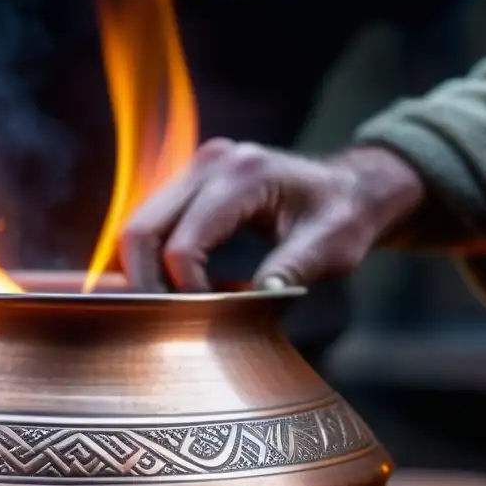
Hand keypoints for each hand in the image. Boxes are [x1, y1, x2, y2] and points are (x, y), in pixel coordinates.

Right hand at [118, 139, 425, 291]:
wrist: (349, 187)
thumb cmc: (344, 217)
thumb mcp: (331, 247)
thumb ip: (289, 270)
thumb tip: (244, 305)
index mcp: (244, 175)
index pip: (183, 245)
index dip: (185, 290)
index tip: (210, 316)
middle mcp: (209, 163)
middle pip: (140, 230)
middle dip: (145, 284)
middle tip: (169, 322)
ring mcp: (194, 169)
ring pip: (136, 227)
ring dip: (145, 272)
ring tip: (178, 304)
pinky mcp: (188, 183)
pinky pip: (151, 225)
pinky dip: (153, 259)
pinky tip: (181, 285)